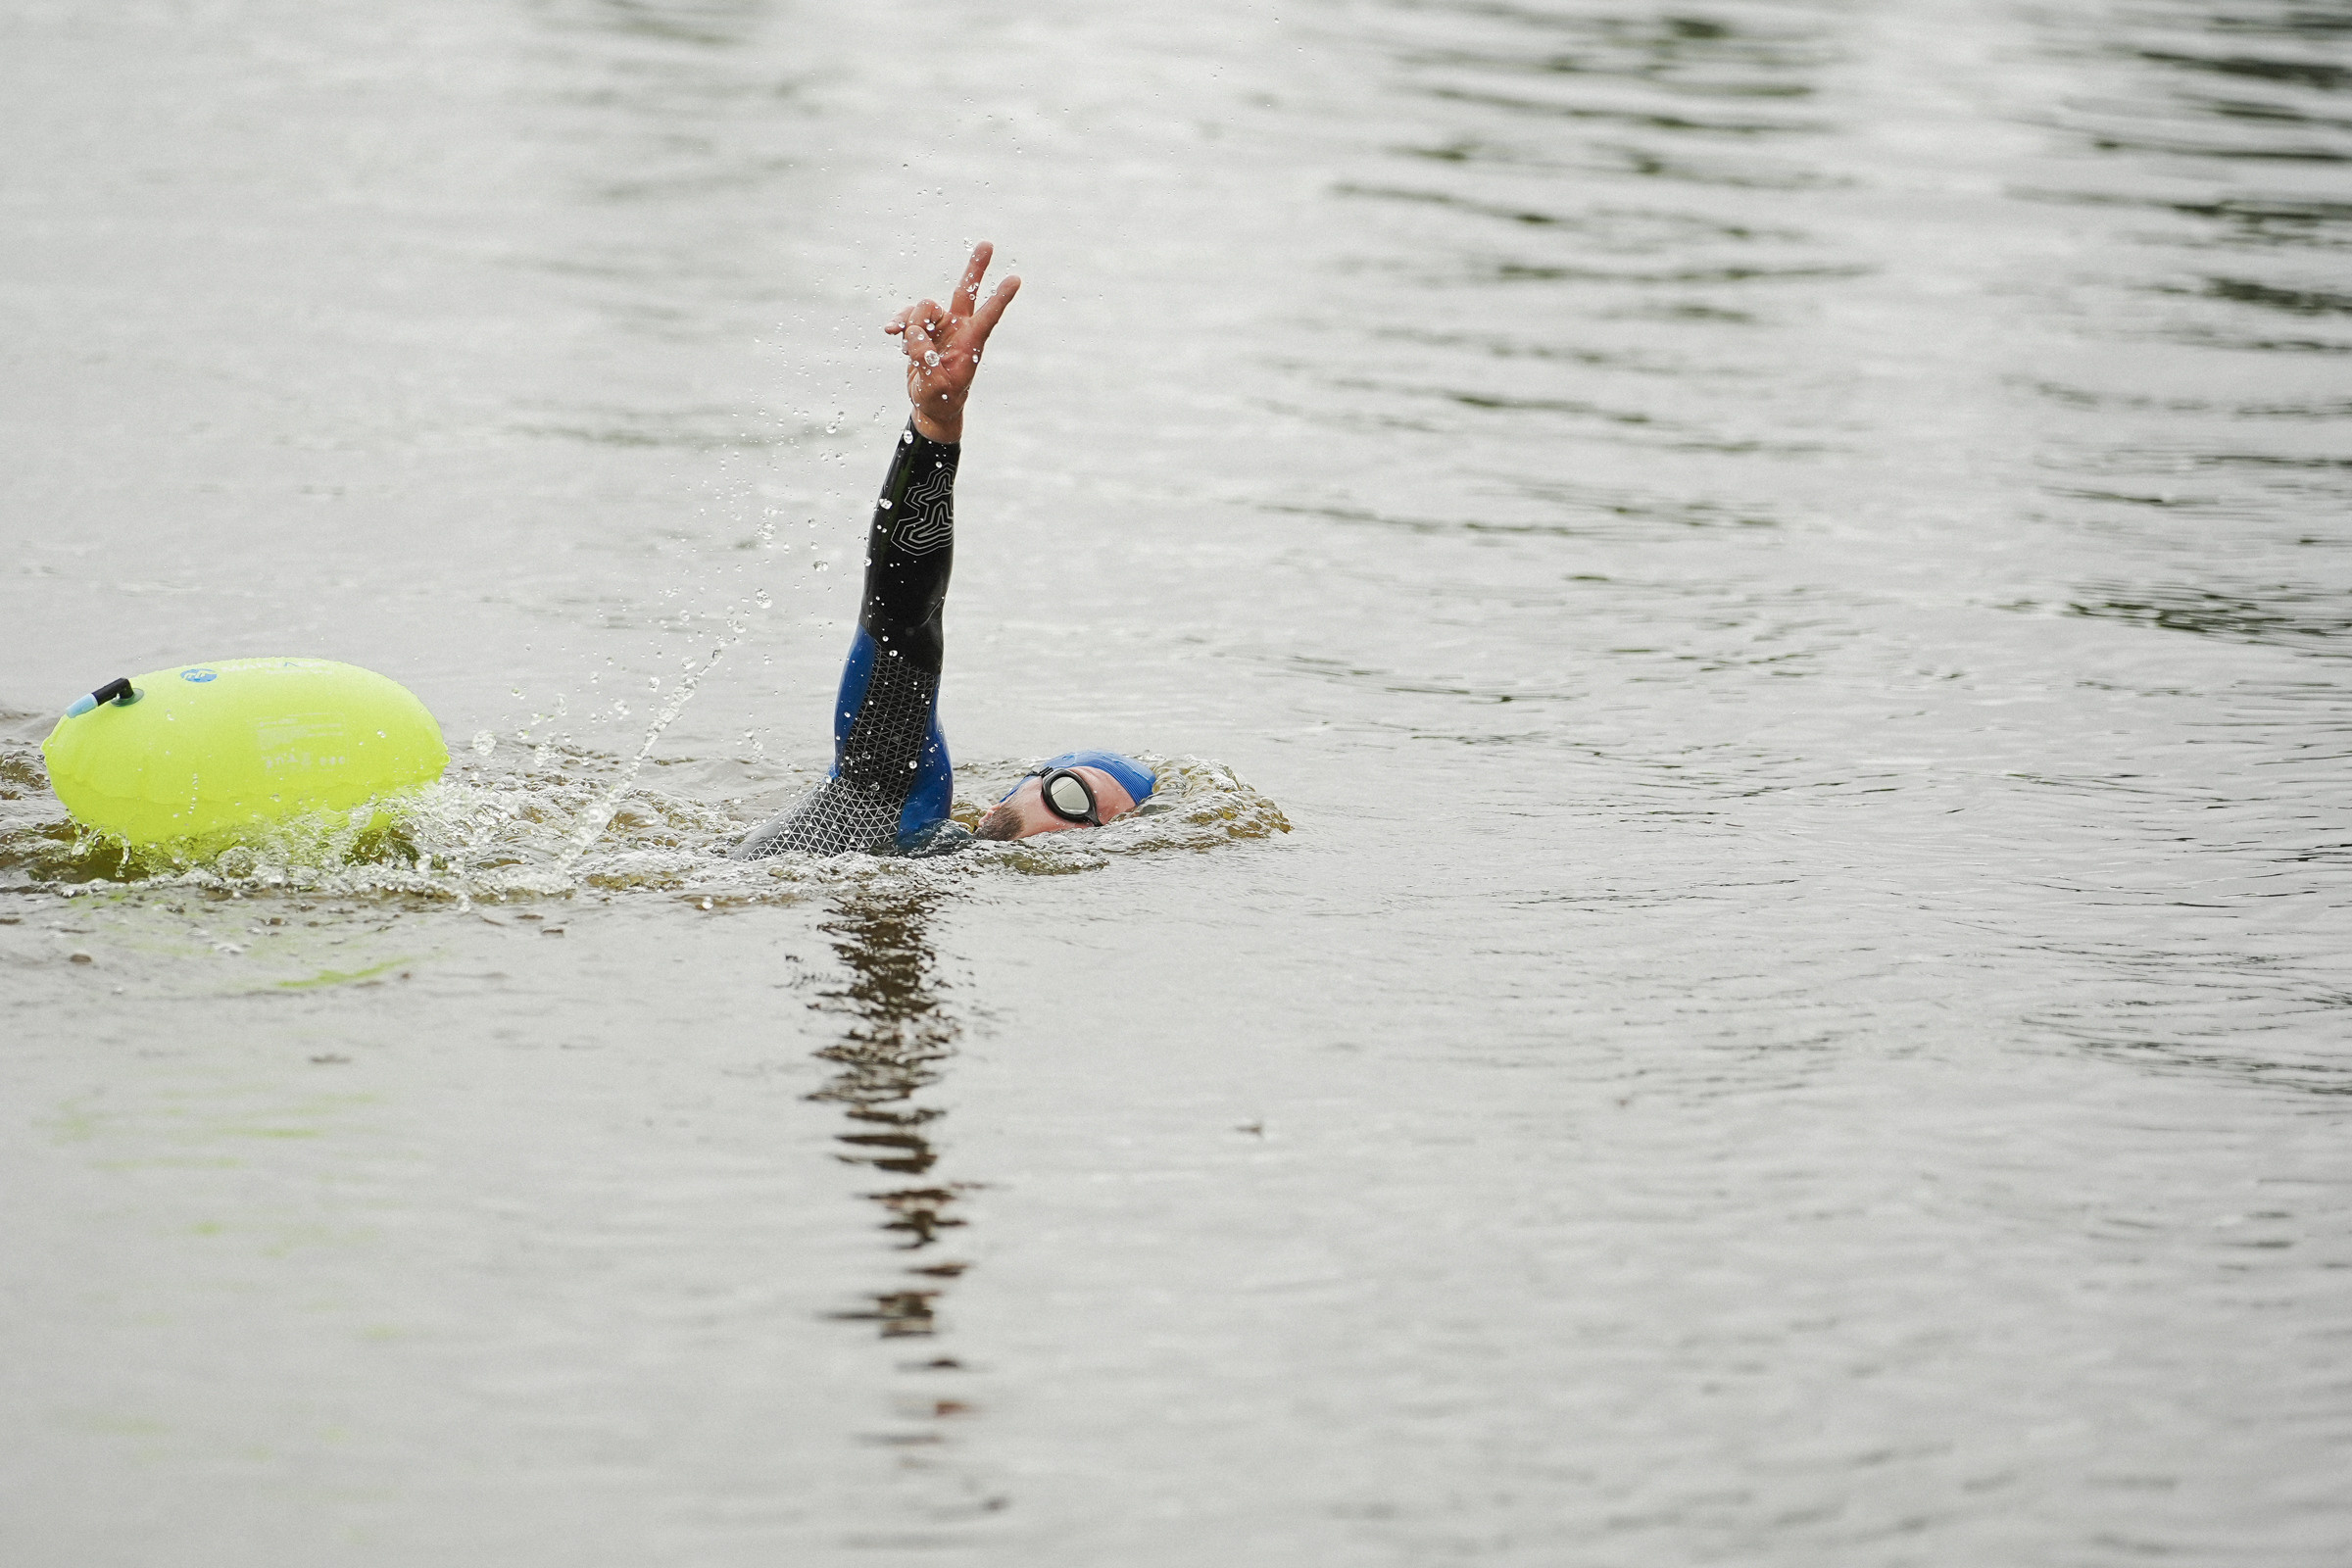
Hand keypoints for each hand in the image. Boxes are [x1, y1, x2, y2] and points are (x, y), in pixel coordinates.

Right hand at [885, 241, 1019, 443]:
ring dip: (911, 320)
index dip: (1000, 298)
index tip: (1016, 280)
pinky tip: (890, 331)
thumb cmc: (939, 399)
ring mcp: (940, 327)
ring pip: (925, 307)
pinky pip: (908, 317)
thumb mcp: (933, 386)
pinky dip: (898, 322)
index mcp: (971, 344)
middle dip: (976, 268)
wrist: (929, 406)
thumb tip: (914, 332)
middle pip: (967, 292)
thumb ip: (924, 360)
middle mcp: (958, 329)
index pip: (988, 317)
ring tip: (903, 343)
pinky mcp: (922, 330)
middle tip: (988, 244)